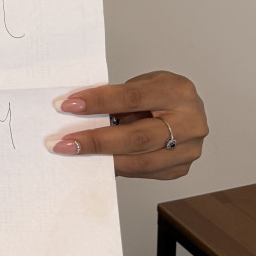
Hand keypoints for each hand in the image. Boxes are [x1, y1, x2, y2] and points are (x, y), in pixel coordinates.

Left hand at [48, 70, 207, 178]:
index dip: (98, 102)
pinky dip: (117, 167)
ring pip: (140, 161)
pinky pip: (143, 172)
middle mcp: (190, 123)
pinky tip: (97, 162)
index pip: (132, 98)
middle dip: (96, 141)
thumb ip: (118, 99)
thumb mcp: (143, 84)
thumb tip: (80, 113)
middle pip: (137, 137)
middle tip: (65, 142)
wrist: (189, 110)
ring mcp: (189, 150)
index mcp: (178, 92)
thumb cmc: (162, 93)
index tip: (69, 105)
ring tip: (74, 153)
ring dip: (102, 159)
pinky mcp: (180, 168)